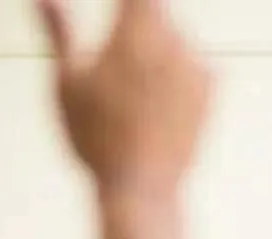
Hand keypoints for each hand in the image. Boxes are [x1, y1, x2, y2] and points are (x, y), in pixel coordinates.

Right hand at [36, 0, 211, 197]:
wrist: (141, 188)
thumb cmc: (97, 138)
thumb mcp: (67, 81)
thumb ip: (59, 29)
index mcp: (136, 31)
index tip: (116, 7)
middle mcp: (175, 40)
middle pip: (155, 12)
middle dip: (134, 26)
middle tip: (113, 67)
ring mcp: (198, 62)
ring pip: (173, 36)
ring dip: (154, 50)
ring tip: (131, 96)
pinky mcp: (213, 85)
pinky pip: (191, 61)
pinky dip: (173, 71)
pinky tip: (153, 105)